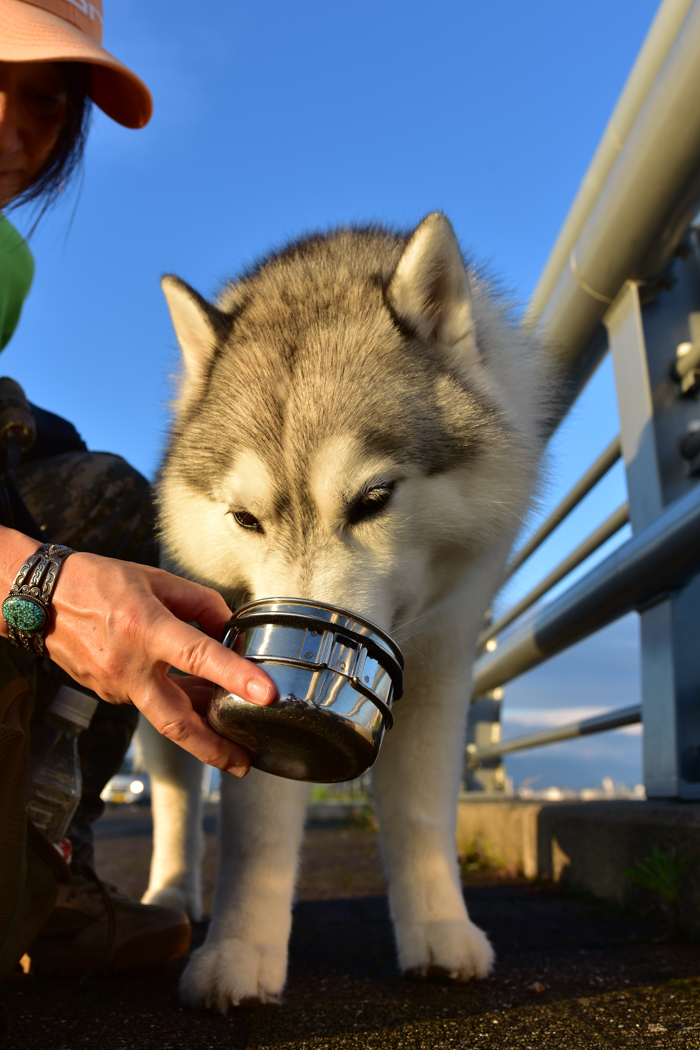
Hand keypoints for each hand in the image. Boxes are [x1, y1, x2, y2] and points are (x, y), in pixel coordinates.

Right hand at [41, 552, 274, 775]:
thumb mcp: (157, 580)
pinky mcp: (108, 695)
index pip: (198, 656)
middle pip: (176, 721)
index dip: (235, 676)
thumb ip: (201, 604)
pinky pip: (151, 703)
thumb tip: (230, 631)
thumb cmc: (99, 582)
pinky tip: (195, 698)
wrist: (41, 600)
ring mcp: (115, 686)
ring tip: (232, 734)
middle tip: (244, 764)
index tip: (266, 694)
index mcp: (144, 628)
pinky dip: (175, 702)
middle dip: (214, 748)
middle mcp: (129, 665)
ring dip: (200, 725)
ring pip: (166, 715)